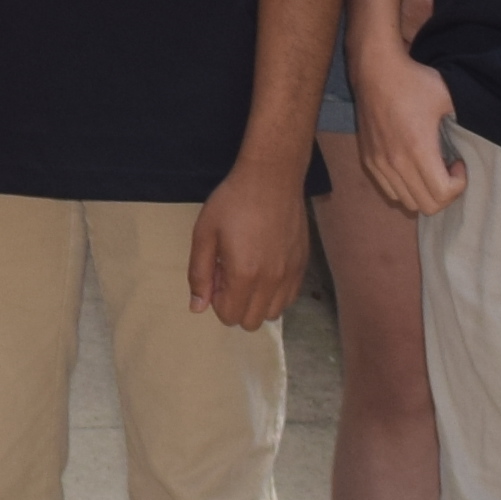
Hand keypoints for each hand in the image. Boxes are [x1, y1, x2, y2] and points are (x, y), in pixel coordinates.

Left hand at [185, 161, 313, 332]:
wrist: (272, 177)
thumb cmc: (232, 202)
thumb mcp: (204, 234)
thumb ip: (199, 274)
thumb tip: (198, 307)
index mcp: (244, 274)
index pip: (229, 317)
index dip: (217, 301)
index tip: (216, 276)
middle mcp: (271, 281)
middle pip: (251, 322)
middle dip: (235, 306)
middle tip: (229, 275)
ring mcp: (290, 274)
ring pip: (273, 313)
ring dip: (256, 302)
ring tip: (249, 272)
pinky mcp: (302, 265)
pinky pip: (290, 298)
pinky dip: (275, 294)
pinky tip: (266, 269)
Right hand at [353, 50, 466, 221]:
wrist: (376, 70)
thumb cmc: (414, 81)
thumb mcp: (448, 95)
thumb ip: (467, 115)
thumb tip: (487, 125)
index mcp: (418, 149)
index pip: (442, 194)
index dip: (459, 185)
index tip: (459, 163)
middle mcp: (396, 162)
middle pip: (426, 206)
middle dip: (445, 193)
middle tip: (449, 170)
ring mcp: (380, 163)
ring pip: (407, 202)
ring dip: (424, 193)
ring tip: (431, 170)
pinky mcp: (369, 160)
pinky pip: (390, 191)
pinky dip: (405, 189)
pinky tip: (412, 166)